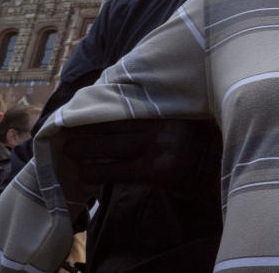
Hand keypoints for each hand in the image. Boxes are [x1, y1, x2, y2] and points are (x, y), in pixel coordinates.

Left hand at [62, 118, 221, 194]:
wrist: (215, 166)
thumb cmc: (192, 140)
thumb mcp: (175, 117)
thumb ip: (151, 111)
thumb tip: (115, 104)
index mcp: (161, 109)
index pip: (121, 106)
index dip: (96, 109)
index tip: (76, 110)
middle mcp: (156, 126)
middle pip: (110, 125)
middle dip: (84, 129)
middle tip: (63, 132)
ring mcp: (155, 148)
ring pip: (109, 147)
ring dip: (84, 150)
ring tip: (68, 151)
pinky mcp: (154, 171)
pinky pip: (116, 172)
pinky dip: (97, 173)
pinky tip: (85, 175)